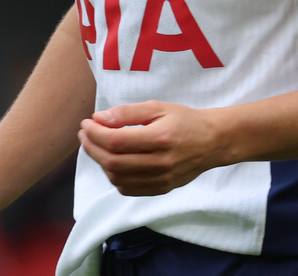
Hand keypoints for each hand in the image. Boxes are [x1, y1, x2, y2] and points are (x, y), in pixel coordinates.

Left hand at [78, 100, 225, 195]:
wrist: (212, 141)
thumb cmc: (185, 120)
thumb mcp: (158, 107)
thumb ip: (128, 113)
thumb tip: (98, 119)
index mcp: (160, 138)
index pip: (116, 141)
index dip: (95, 133)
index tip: (87, 123)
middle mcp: (160, 163)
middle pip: (113, 162)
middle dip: (92, 147)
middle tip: (85, 134)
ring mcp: (160, 180)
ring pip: (117, 178)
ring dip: (101, 162)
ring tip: (97, 146)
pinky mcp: (161, 190)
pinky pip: (128, 189)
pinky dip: (114, 176)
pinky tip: (112, 161)